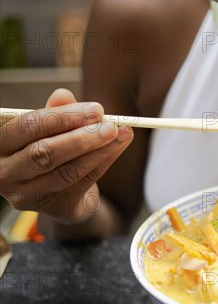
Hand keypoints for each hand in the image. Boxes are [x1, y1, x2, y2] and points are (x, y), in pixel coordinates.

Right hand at [0, 89, 133, 223]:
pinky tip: (118, 146)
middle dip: (82, 137)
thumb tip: (63, 95)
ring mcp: (26, 195)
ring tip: (121, 133)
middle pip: (44, 153)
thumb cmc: (49, 148)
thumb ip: (54, 112)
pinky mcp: (52, 207)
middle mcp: (5, 173)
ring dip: (99, 150)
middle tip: (110, 124)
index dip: (62, 117)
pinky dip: (104, 161)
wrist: (60, 189)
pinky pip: (83, 182)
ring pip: (67, 171)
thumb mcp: (47, 128)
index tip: (95, 109)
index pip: (27, 128)